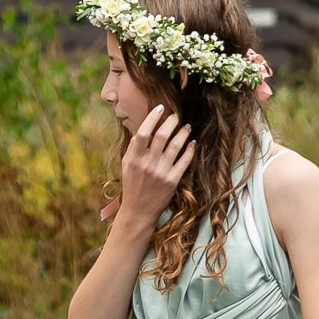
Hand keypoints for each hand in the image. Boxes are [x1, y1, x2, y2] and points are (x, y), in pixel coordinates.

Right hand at [116, 103, 194, 222]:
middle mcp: (148, 164)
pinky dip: (189, 150)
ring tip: (186, 127)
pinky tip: (192, 143)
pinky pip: (184, 161)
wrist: (139, 210)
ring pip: (175, 146)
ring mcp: (161, 172)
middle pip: (162, 136)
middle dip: (171, 122)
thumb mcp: (127, 165)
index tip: (160, 108)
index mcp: (134, 159)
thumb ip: (134, 147)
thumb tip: (145, 127)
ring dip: (183, 133)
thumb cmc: (132, 185)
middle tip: (176, 116)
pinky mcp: (172, 181)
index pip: (143, 133)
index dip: (152, 118)